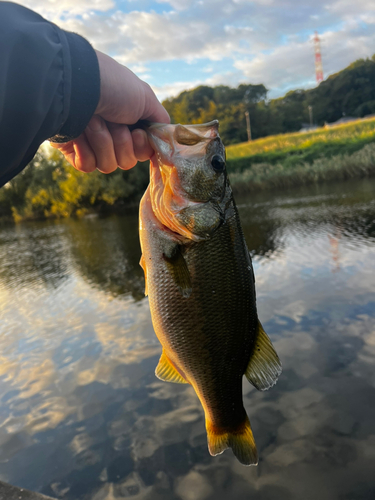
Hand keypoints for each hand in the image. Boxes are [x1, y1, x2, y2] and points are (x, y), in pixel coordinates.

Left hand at [51, 50, 169, 172]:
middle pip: (127, 161)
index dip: (141, 147)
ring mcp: (91, 144)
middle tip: (112, 121)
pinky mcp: (73, 151)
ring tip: (92, 121)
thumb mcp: (145, 97)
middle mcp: (111, 134)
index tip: (136, 132)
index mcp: (128, 123)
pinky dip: (85, 150)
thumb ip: (160, 121)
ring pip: (108, 165)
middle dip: (121, 142)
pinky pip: (88, 166)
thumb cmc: (113, 87)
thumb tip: (168, 141)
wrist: (76, 85)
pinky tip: (79, 134)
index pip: (143, 152)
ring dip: (102, 142)